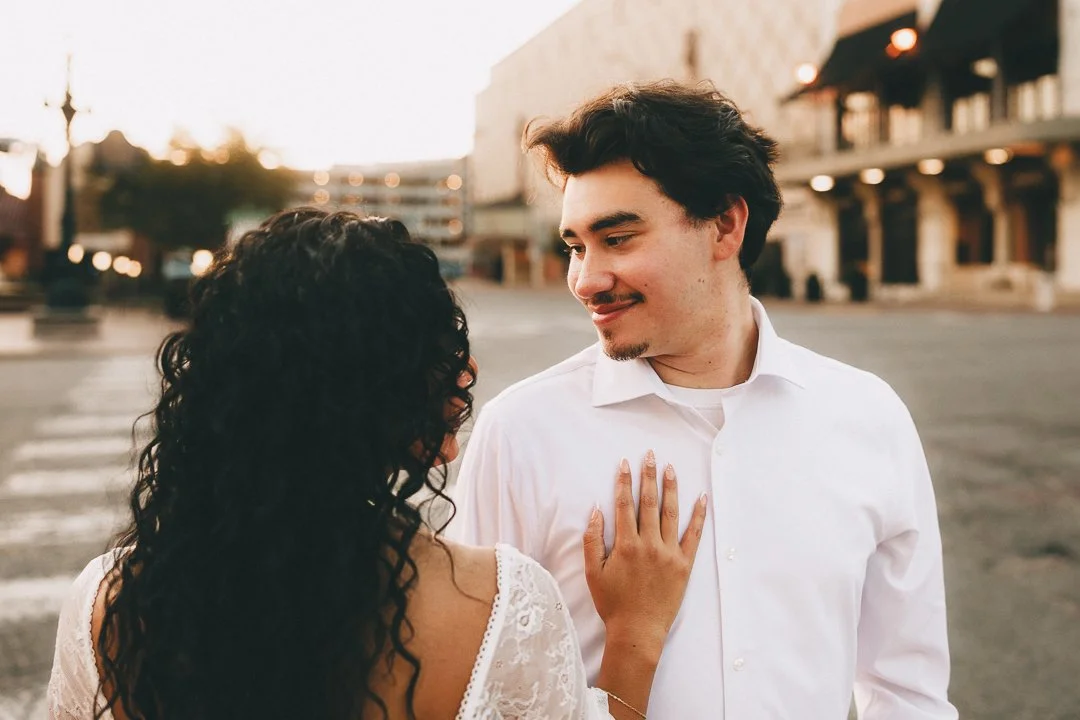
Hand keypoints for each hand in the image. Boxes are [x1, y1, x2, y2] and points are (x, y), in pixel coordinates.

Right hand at [582, 451, 707, 655]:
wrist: (638, 630)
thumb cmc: (613, 603)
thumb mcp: (593, 572)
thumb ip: (592, 540)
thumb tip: (596, 510)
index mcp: (626, 544)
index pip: (625, 504)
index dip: (624, 482)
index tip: (625, 464)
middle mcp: (649, 544)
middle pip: (649, 502)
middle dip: (649, 476)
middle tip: (650, 455)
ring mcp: (669, 553)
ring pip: (671, 513)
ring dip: (671, 488)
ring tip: (670, 469)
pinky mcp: (684, 564)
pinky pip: (693, 535)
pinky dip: (698, 516)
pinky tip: (701, 498)